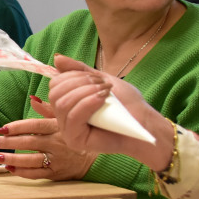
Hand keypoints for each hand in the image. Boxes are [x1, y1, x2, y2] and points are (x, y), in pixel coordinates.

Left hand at [0, 98, 95, 180]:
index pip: (34, 126)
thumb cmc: (75, 135)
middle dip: (10, 142)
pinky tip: (9, 168)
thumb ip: (46, 109)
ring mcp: (57, 159)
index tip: (2, 128)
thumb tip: (32, 98)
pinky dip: (22, 172)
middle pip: (30, 142)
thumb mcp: (64, 119)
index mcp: (57, 127)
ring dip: (12, 158)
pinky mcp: (56, 173)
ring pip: (31, 160)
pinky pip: (37, 173)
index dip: (17, 127)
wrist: (94, 157)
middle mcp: (57, 143)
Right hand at [48, 55, 173, 171]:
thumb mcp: (100, 80)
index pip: (55, 86)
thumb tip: (57, 58)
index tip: (95, 77)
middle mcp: (63, 118)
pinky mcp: (75, 141)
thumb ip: (79, 70)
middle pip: (55, 94)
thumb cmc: (125, 104)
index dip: (71, 76)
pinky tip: (102, 99)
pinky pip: (73, 117)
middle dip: (79, 83)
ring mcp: (67, 131)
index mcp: (68, 104)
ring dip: (85, 92)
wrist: (143, 123)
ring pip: (62, 105)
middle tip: (102, 84)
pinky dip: (87, 103)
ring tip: (105, 91)